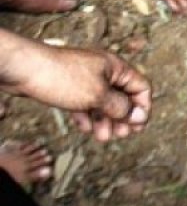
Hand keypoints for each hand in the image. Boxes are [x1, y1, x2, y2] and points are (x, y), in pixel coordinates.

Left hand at [0, 31, 150, 140]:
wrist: (23, 70)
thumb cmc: (62, 77)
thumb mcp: (99, 96)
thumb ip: (121, 107)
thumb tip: (138, 116)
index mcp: (116, 68)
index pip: (141, 87)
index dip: (143, 107)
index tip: (137, 126)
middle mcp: (104, 72)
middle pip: (123, 97)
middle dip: (123, 118)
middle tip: (121, 135)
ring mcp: (86, 79)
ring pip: (103, 103)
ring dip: (105, 121)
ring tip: (102, 137)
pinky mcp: (70, 87)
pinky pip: (86, 103)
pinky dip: (88, 116)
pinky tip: (85, 128)